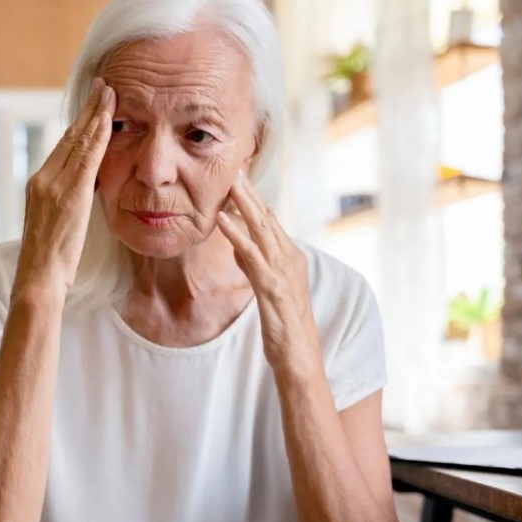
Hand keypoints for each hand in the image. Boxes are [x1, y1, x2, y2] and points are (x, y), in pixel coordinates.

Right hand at [16, 78, 115, 292]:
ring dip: (96, 114)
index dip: (79, 124)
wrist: (38, 277)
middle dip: (88, 110)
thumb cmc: (48, 263)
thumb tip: (84, 191)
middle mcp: (43, 179)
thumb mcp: (55, 225)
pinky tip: (109, 119)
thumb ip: (66, 203)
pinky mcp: (68, 194)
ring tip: (110, 93)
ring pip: (78, 141)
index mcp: (38, 185)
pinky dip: (98, 136)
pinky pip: (87, 158)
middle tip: (103, 86)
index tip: (92, 107)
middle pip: (69, 136)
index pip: (62, 147)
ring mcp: (53, 184)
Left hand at [216, 172, 321, 373]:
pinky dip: (236, 235)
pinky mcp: (271, 286)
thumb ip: (254, 264)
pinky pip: (251, 254)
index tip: (239, 177)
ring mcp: (283, 270)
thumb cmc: (283, 324)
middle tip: (235, 167)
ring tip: (229, 183)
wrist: (299, 355)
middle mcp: (290, 258)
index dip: (254, 198)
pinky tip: (222, 220)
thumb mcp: (267, 287)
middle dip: (250, 192)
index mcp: (290, 257)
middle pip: (267, 218)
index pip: (270, 220)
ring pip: (262, 229)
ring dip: (244, 204)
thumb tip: (238, 245)